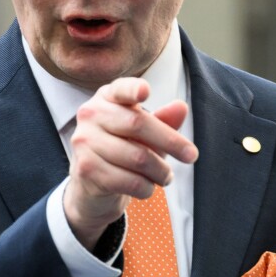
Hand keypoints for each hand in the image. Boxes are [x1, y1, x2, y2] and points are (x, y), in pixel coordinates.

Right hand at [63, 77, 198, 249]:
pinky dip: (146, 187)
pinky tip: (146, 186)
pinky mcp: (86, 169)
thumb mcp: (145, 133)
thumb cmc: (122, 149)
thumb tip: (181, 107)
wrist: (91, 185)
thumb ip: (163, 120)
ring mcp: (85, 141)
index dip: (132, 89)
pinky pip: (129, 180)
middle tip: (191, 155)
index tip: (145, 92)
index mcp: (107, 97)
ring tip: (165, 176)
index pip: (120, 89)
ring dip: (160, 171)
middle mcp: (91, 114)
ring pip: (137, 157)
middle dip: (171, 142)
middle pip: (137, 123)